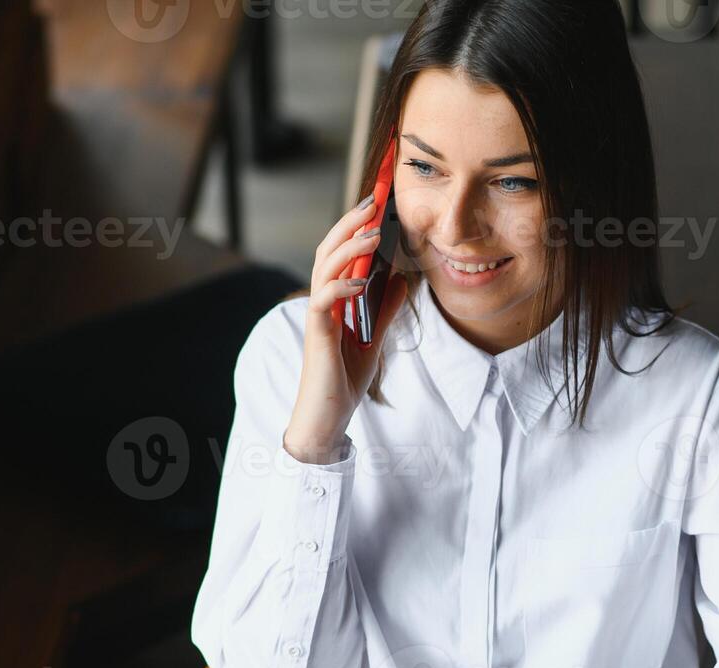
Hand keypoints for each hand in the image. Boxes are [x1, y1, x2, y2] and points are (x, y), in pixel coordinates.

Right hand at [285, 195, 408, 463]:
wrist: (328, 416)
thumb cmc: (344, 379)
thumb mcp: (374, 338)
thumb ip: (383, 308)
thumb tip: (400, 280)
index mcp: (335, 299)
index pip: (341, 253)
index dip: (355, 227)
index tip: (377, 203)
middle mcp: (322, 302)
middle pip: (329, 250)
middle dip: (350, 223)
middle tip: (374, 201)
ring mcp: (318, 316)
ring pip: (324, 268)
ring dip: (348, 247)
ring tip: (373, 231)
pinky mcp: (318, 334)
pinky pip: (324, 301)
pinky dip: (341, 286)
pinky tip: (360, 280)